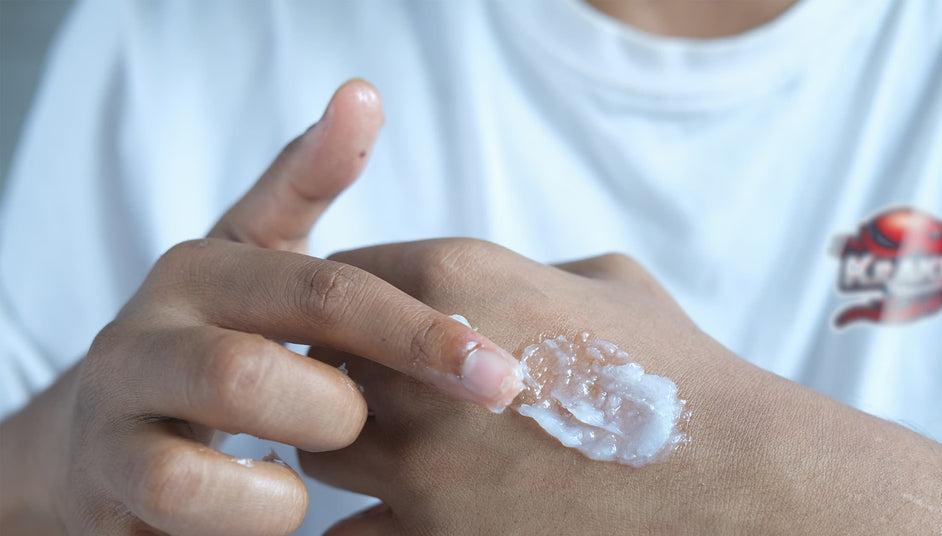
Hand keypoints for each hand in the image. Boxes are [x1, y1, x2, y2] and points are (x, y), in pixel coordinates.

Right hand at [0, 82, 520, 535]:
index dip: (421, 336)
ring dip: (292, 455)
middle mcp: (150, 329)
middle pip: (258, 370)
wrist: (104, 436)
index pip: (328, 290)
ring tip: (313, 460)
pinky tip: (275, 499)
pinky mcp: (110, 481)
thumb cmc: (215, 340)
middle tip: (370, 426)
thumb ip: (306, 181)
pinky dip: (253, 509)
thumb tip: (362, 94)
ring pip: (206, 445)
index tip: (499, 377)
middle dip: (345, 407)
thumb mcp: (258, 259)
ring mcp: (121, 408)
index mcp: (206, 269)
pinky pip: (185, 500)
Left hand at [301, 239, 941, 535]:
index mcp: (455, 273)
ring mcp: (418, 454)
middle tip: (378, 390)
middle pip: (315, 359)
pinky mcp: (432, 532)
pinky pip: (348, 528)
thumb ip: (525, 270)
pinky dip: (370, 518)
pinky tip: (417, 506)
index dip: (350, 306)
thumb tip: (494, 288)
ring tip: (405, 449)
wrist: (725, 467)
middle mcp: (416, 359)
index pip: (340, 278)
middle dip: (340, 372)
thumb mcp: (603, 279)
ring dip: (350, 443)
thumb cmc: (673, 365)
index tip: (369, 327)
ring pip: (322, 443)